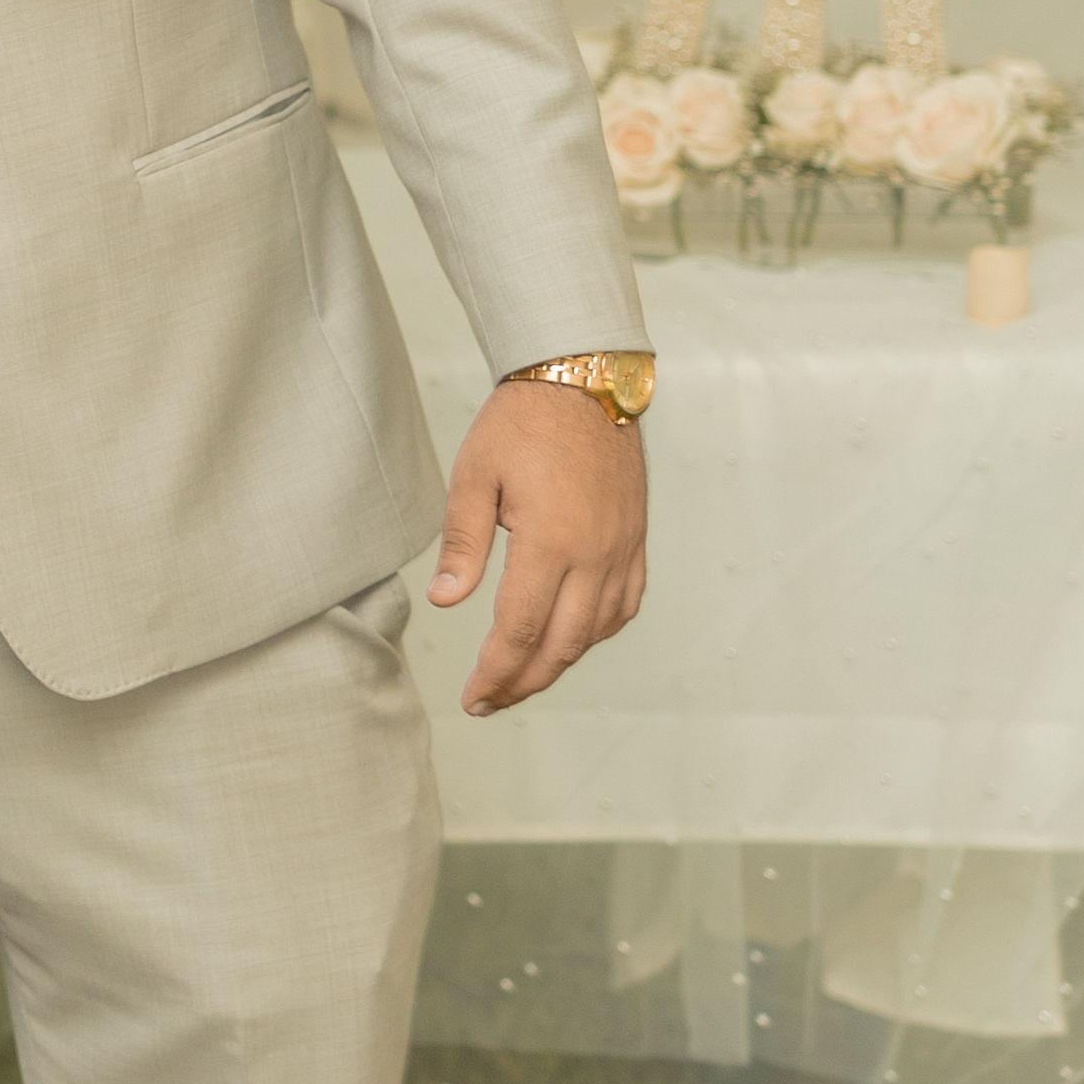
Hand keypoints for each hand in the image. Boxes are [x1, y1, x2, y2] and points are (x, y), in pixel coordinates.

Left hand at [428, 378, 647, 715]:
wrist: (583, 381)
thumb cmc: (520, 424)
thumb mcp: (474, 475)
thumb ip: (462, 542)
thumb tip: (446, 602)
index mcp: (551, 541)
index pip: (520, 629)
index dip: (496, 671)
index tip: (472, 698)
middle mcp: (596, 554)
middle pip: (561, 644)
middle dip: (523, 681)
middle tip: (488, 702)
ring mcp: (623, 550)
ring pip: (595, 632)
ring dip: (558, 663)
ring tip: (520, 679)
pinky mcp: (637, 541)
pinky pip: (623, 606)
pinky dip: (595, 633)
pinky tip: (569, 640)